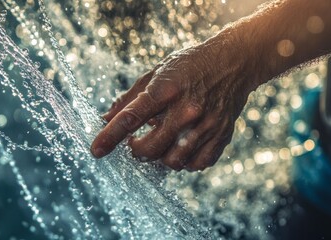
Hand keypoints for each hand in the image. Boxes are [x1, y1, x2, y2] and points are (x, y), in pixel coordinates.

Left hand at [91, 32, 257, 170]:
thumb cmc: (190, 65)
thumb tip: (106, 119)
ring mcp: (206, 125)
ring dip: (161, 157)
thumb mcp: (157, 72)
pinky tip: (182, 147)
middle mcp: (187, 110)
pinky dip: (185, 162)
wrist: (234, 62)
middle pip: (151, 148)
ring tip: (162, 143)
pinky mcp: (221, 135)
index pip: (131, 117)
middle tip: (135, 143)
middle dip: (136, 151)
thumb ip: (130, 98)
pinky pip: (197, 164)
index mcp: (166, 90)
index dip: (110, 136)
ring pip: (173, 162)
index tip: (96, 150)